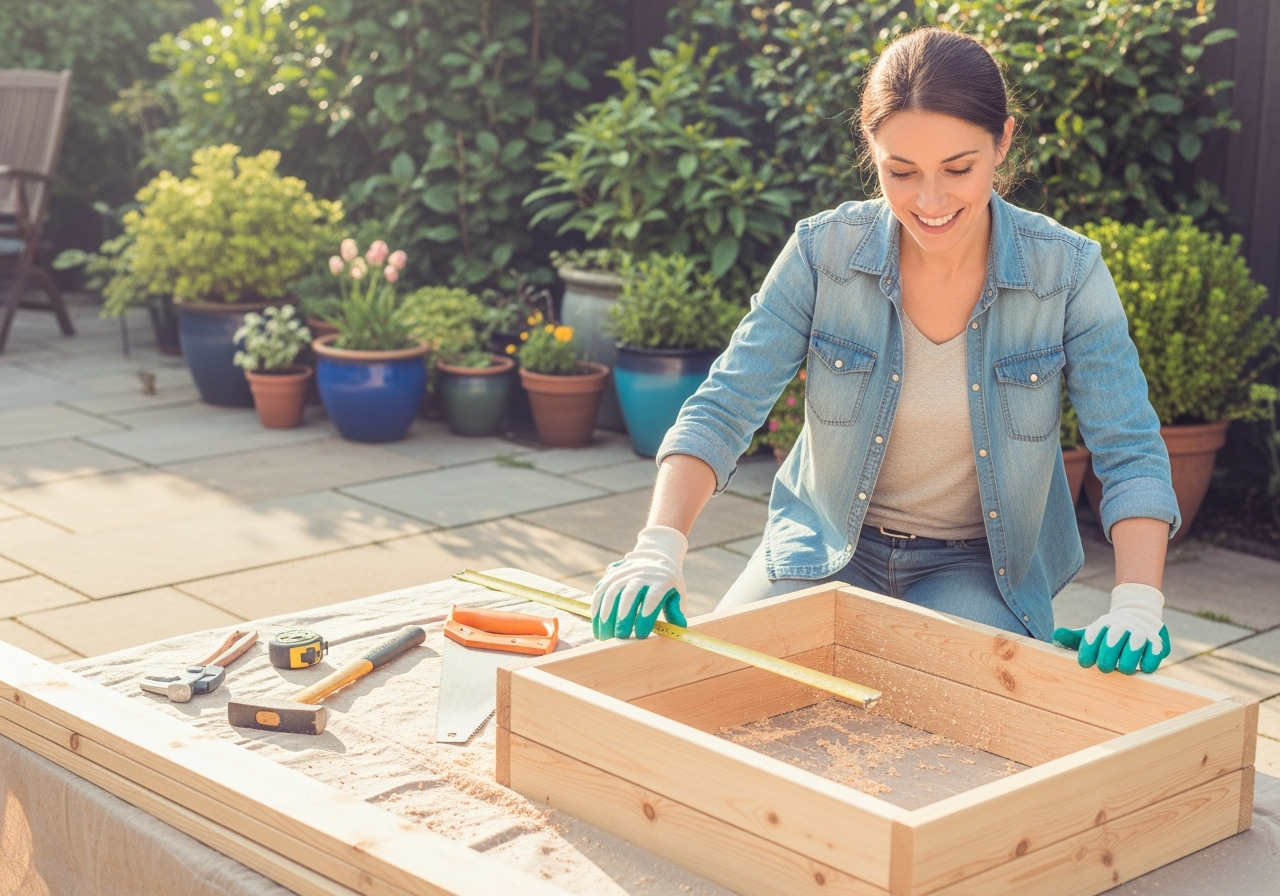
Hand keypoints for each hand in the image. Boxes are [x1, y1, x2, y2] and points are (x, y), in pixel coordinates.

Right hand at [591, 526, 688, 639]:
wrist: (657, 556)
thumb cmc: (668, 584)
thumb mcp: (677, 594)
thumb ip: (675, 611)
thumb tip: (679, 628)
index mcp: (661, 581)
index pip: (652, 598)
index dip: (645, 617)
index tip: (640, 634)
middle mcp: (641, 574)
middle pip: (629, 595)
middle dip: (623, 617)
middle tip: (620, 637)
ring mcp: (624, 573)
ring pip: (611, 593)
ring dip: (605, 615)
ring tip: (604, 635)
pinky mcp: (611, 575)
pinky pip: (601, 590)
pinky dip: (596, 608)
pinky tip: (596, 624)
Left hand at [1052, 583, 1170, 673]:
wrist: (1137, 615)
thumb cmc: (1108, 633)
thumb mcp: (1090, 633)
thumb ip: (1073, 638)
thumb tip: (1055, 637)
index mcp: (1102, 626)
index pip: (1091, 637)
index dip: (1087, 652)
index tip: (1084, 664)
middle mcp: (1121, 628)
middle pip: (1110, 644)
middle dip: (1105, 660)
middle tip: (1104, 668)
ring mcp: (1140, 635)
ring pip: (1133, 649)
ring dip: (1126, 662)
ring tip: (1123, 669)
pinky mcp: (1157, 644)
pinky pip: (1154, 655)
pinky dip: (1148, 663)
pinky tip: (1142, 669)